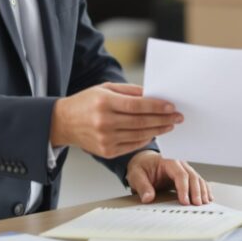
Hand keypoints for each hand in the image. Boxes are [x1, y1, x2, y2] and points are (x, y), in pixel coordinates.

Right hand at [50, 83, 181, 157]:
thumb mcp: (105, 88)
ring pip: (139, 135)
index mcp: (104, 103)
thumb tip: (153, 95)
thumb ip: (129, 91)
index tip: (172, 106)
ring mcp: (105, 139)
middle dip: (163, 119)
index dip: (156, 106)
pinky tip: (154, 132)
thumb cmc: (86, 102)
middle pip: (141, 122)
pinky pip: (132, 145)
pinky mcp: (106, 152)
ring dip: (158, 130)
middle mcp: (104, 122)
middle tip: (178, 117)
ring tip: (169, 125)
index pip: (137, 105)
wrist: (63, 122)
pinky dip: (145, 139)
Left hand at [126, 150, 212, 205]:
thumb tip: (148, 198)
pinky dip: (204, 189)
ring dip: (202, 191)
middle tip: (197, 205)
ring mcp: (184, 169)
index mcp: (168, 161)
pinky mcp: (186, 176)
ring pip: (198, 179)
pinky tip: (208, 198)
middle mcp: (179, 164)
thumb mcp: (136, 175)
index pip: (180, 174)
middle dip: (196, 191)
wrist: (143, 161)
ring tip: (204, 204)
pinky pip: (198, 182)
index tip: (184, 201)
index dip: (184, 188)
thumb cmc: (141, 167)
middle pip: (192, 177)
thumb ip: (142, 186)